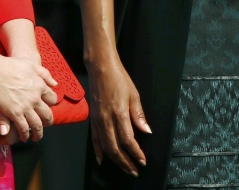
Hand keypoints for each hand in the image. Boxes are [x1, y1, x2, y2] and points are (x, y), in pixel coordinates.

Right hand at [0, 54, 57, 143]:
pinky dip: (25, 134)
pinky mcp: (14, 113)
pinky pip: (23, 128)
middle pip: (47, 115)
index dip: (51, 105)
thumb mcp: (32, 65)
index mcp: (40, 86)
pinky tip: (24, 137)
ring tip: (36, 137)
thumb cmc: (12, 65)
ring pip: (37, 125)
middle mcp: (35, 98)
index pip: (52, 99)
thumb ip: (45, 74)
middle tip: (46, 125)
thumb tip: (55, 84)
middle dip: (48, 122)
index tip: (48, 107)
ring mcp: (25, 107)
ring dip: (38, 133)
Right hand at [86, 52, 149, 176]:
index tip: (143, 160)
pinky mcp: (92, 119)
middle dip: (125, 162)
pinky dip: (98, 151)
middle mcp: (106, 119)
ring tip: (124, 168)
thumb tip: (146, 131)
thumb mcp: (134, 94)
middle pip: (115, 148)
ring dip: (115, 160)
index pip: (128, 140)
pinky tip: (102, 160)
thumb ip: (139, 115)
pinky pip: (94, 139)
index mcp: (119, 113)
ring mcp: (97, 120)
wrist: (100, 67)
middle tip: (134, 171)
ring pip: (105, 146)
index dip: (136, 153)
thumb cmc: (119, 78)